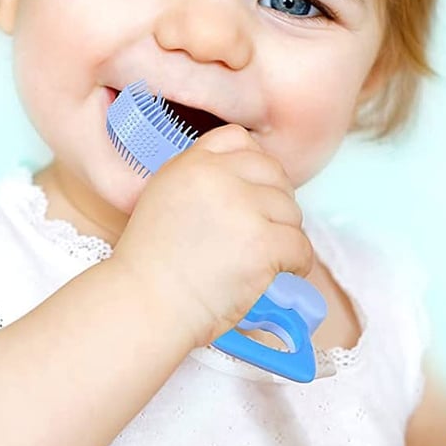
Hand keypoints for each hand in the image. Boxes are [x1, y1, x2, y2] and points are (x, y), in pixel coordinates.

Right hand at [109, 124, 313, 348]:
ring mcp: (242, 208)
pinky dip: (297, 263)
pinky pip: (300, 245)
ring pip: (291, 211)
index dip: (254, 164)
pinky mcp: (262, 243)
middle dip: (275, 202)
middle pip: (274, 173)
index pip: (239, 139)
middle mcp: (216, 177)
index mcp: (190, 164)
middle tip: (265, 231)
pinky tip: (281, 273)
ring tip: (265, 259)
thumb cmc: (152, 267)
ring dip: (285, 235)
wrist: (145, 306)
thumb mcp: (163, 199)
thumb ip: (201, 181)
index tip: (253, 192)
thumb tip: (248, 184)